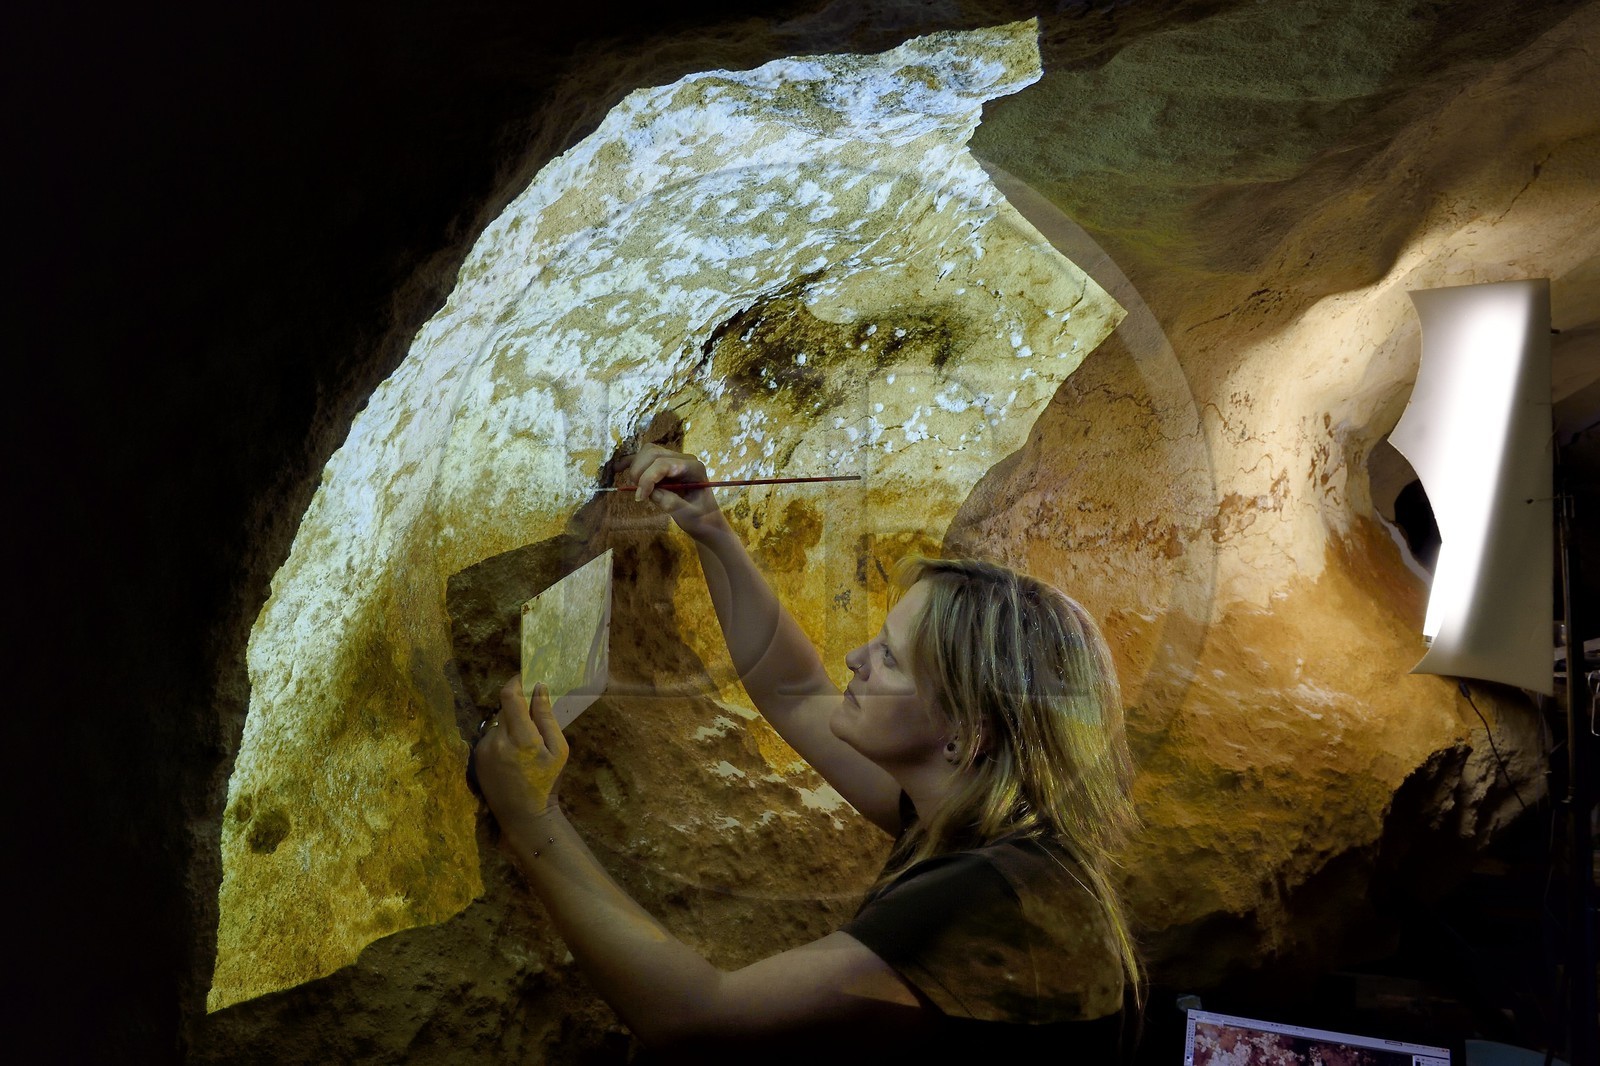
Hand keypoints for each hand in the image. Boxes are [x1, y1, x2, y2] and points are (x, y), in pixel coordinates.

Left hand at [473, 675, 567, 829]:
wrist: (523, 815)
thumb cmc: (547, 782)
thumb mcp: (558, 750)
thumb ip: (547, 717)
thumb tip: (539, 689)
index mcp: (521, 738)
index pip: (509, 697)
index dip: (516, 681)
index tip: (525, 677)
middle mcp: (497, 741)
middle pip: (504, 708)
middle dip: (518, 707)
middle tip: (533, 714)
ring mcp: (483, 750)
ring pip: (497, 723)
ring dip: (510, 725)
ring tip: (524, 745)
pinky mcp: (476, 758)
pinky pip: (490, 737)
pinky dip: (501, 739)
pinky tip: (512, 756)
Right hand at [620, 442, 723, 538]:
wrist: (706, 521)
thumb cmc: (701, 519)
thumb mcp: (688, 515)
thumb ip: (671, 502)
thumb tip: (650, 492)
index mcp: (694, 468)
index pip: (664, 464)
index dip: (648, 479)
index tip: (640, 498)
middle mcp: (684, 459)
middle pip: (653, 453)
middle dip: (640, 472)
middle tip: (639, 494)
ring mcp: (674, 460)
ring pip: (647, 452)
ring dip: (636, 468)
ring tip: (637, 488)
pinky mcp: (664, 466)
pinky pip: (645, 458)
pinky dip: (631, 462)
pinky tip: (617, 468)